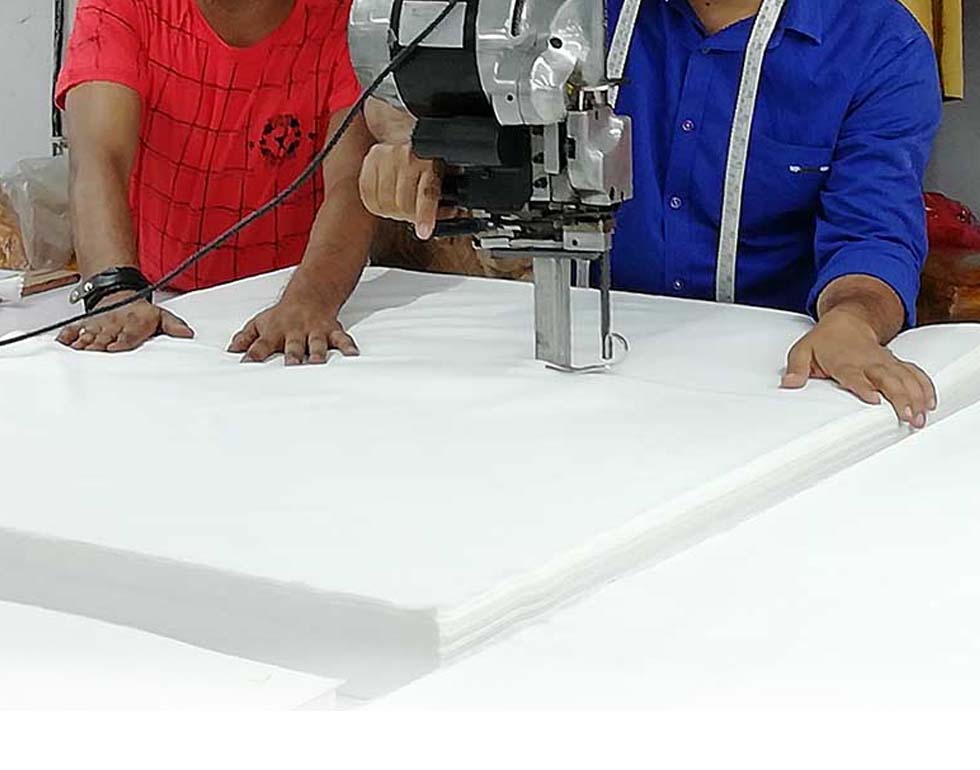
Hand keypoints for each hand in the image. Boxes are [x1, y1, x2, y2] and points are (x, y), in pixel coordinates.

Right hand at [56, 290, 193, 351]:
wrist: (119, 294)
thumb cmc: (141, 313)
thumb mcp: (161, 316)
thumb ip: (173, 326)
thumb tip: (188, 334)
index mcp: (133, 325)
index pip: (127, 336)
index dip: (121, 341)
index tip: (114, 347)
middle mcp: (114, 326)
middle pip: (106, 338)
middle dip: (100, 345)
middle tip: (94, 350)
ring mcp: (98, 326)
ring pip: (89, 335)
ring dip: (83, 343)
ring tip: (77, 349)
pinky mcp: (85, 325)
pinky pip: (73, 330)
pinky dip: (66, 336)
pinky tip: (62, 344)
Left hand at [227, 294, 358, 365]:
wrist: (310, 293)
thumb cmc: (282, 314)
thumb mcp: (259, 323)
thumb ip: (245, 338)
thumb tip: (231, 351)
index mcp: (275, 332)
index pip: (261, 345)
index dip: (254, 354)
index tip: (247, 364)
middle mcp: (295, 332)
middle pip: (292, 345)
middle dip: (292, 356)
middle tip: (291, 366)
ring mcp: (314, 331)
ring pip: (316, 343)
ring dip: (317, 353)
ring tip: (317, 363)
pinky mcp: (331, 331)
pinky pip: (341, 339)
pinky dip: (348, 346)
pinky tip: (353, 354)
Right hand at [359, 142, 443, 239]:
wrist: (406, 129)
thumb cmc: (427, 156)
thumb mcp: (444, 175)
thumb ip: (444, 198)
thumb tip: (449, 215)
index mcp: (429, 161)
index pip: (426, 194)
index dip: (424, 216)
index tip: (424, 232)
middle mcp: (406, 157)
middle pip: (402, 204)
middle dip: (410, 217)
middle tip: (416, 216)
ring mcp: (386, 157)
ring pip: (385, 203)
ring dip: (393, 212)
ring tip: (401, 207)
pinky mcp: (371, 160)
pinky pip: (368, 195)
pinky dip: (377, 205)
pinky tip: (386, 202)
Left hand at [781, 307, 936, 427]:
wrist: (847, 320)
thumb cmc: (824, 341)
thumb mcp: (802, 351)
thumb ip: (796, 368)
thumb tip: (788, 383)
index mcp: (844, 362)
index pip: (854, 375)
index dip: (864, 387)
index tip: (874, 400)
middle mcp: (868, 362)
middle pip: (887, 379)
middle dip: (900, 397)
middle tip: (907, 416)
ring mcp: (884, 362)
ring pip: (904, 378)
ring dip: (915, 396)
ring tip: (920, 417)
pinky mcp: (895, 363)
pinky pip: (914, 373)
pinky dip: (924, 386)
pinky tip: (930, 402)